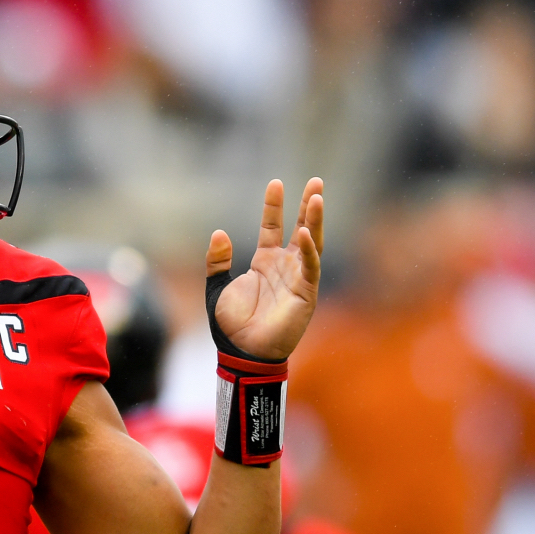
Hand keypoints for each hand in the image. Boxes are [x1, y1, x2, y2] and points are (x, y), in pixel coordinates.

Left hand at [208, 178, 322, 360]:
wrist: (241, 351)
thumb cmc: (231, 324)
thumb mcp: (217, 287)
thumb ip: (217, 261)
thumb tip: (219, 233)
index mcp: (264, 262)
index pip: (272, 227)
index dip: (273, 206)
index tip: (275, 183)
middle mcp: (284, 266)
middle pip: (299, 228)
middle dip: (308, 205)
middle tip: (316, 182)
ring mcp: (297, 278)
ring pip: (312, 243)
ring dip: (315, 220)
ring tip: (317, 196)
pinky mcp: (306, 293)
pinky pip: (311, 267)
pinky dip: (310, 250)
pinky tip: (306, 232)